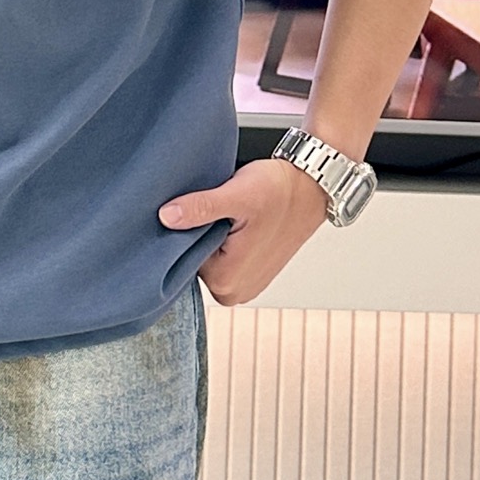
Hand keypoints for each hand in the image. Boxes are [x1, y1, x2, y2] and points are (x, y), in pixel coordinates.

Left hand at [158, 158, 329, 306]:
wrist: (312, 188)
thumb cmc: (280, 191)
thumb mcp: (236, 194)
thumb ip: (200, 207)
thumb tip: (167, 216)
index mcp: (225, 281)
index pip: (179, 258)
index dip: (184, 231)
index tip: (196, 211)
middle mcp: (233, 292)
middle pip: (193, 261)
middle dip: (198, 236)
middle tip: (218, 211)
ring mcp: (243, 287)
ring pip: (208, 260)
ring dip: (212, 238)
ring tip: (230, 217)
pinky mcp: (250, 276)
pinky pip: (222, 261)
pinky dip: (223, 243)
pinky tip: (236, 225)